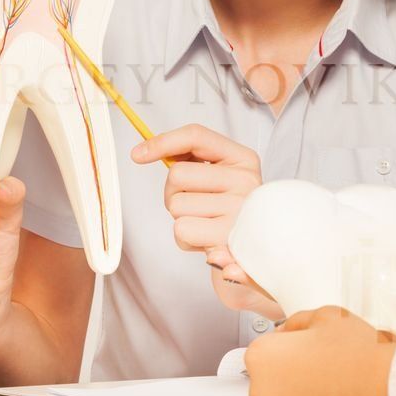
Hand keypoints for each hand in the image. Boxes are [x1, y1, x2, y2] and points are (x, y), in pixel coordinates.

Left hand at [132, 124, 276, 314]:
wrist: (259, 260)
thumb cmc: (228, 215)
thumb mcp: (219, 180)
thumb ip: (190, 161)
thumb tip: (142, 151)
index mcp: (244, 159)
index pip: (196, 136)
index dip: (162, 142)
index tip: (137, 154)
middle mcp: (246, 180)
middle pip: (177, 173)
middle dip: (173, 192)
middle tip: (194, 205)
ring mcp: (240, 210)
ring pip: (175, 204)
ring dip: (181, 218)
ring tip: (204, 224)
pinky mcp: (228, 239)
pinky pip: (181, 229)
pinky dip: (185, 238)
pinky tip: (205, 240)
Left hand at [245, 306, 395, 395]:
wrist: (389, 390)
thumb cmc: (358, 354)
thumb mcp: (324, 315)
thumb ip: (296, 322)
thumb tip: (288, 331)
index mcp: (261, 357)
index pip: (266, 347)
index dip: (289, 345)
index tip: (305, 348)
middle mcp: (263, 392)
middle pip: (271, 377)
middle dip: (290, 371)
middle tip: (320, 364)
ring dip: (300, 395)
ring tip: (331, 383)